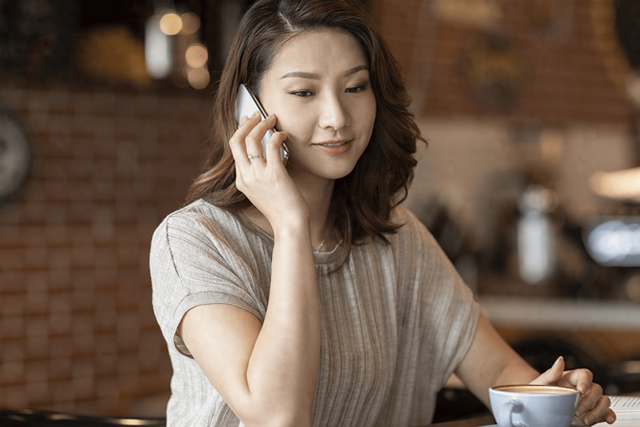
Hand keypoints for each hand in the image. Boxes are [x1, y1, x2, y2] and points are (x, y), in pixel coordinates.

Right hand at [229, 112, 308, 227]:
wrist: (289, 225)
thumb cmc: (281, 209)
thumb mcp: (263, 191)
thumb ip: (260, 174)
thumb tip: (268, 152)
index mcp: (241, 181)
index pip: (234, 149)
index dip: (241, 131)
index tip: (249, 121)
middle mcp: (246, 177)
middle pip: (237, 140)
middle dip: (247, 123)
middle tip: (258, 114)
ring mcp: (258, 176)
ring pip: (252, 140)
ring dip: (263, 125)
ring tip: (273, 119)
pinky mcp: (274, 174)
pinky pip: (272, 146)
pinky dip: (278, 136)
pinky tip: (284, 135)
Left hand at [530, 356, 615, 424]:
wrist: (540, 406)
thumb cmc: (541, 391)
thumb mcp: (542, 382)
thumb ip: (552, 372)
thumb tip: (560, 360)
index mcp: (572, 377)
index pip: (586, 374)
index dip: (586, 382)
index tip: (580, 391)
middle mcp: (584, 388)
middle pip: (597, 389)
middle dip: (589, 401)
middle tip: (576, 410)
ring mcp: (589, 401)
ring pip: (604, 401)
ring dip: (598, 411)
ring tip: (584, 419)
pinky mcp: (593, 413)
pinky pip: (607, 412)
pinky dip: (610, 416)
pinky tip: (607, 420)